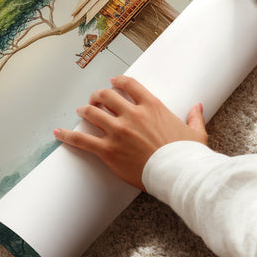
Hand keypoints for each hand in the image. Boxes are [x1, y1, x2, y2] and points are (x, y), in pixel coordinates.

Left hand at [54, 75, 206, 190]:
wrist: (179, 174)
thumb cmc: (187, 155)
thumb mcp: (195, 133)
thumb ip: (194, 117)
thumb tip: (197, 107)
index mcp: (152, 106)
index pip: (129, 85)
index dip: (118, 82)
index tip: (113, 82)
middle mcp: (132, 114)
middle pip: (106, 96)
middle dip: (98, 96)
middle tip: (95, 99)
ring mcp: (118, 131)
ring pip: (92, 113)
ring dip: (84, 110)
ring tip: (81, 111)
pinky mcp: (108, 150)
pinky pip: (82, 140)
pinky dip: (68, 135)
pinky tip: (58, 133)